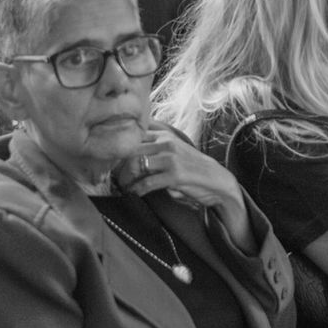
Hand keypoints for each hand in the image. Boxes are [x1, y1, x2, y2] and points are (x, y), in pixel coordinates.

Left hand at [115, 129, 252, 245]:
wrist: (216, 180)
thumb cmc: (191, 166)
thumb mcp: (174, 148)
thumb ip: (154, 144)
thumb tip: (127, 148)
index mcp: (165, 135)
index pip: (134, 134)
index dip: (120, 147)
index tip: (112, 159)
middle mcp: (167, 143)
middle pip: (130, 149)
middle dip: (118, 165)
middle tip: (113, 177)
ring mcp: (171, 158)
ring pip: (136, 165)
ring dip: (126, 179)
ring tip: (124, 186)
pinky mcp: (174, 175)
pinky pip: (147, 183)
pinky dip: (137, 190)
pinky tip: (135, 193)